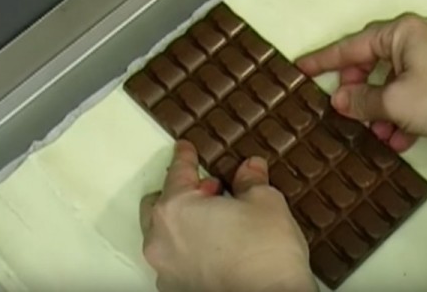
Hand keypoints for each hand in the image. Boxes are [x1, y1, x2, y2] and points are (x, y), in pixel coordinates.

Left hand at [141, 141, 316, 291]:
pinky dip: (189, 249)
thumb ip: (251, 181)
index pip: (177, 172)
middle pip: (160, 204)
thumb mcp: (265, 203)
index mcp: (176, 209)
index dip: (184, 156)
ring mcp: (166, 271)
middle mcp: (161, 240)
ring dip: (184, 222)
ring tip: (216, 220)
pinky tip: (216, 248)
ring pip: (165, 234)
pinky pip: (176, 260)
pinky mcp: (177, 291)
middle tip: (210, 189)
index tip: (185, 148)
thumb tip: (250, 169)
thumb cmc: (266, 254)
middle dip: (181, 193)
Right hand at [297, 13, 426, 150]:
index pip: (349, 46)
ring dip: (381, 109)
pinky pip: (412, 91)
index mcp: (399, 33)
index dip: (322, 60)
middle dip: (358, 92)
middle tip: (345, 111)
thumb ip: (360, 100)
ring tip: (376, 134)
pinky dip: (402, 112)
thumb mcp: (395, 102)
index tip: (299, 68)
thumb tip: (338, 100)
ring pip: (392, 82)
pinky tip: (400, 137)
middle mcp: (414, 39)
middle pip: (371, 64)